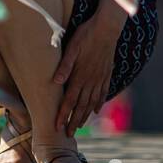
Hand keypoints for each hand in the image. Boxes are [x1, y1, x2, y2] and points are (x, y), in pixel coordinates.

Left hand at [51, 5, 125, 135]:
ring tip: (80, 125)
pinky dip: (99, 103)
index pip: (69, 100)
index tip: (58, 127)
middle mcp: (90, 80)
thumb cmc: (86, 35)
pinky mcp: (106, 73)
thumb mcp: (72, 47)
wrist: (107, 27)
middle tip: (68, 134)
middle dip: (73, 121)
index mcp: (80, 75)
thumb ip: (64, 65)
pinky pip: (103, 92)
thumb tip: (55, 81)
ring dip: (85, 115)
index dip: (63, 115)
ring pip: (92, 102)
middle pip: (80, 105)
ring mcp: (100, 78)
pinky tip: (97, 110)